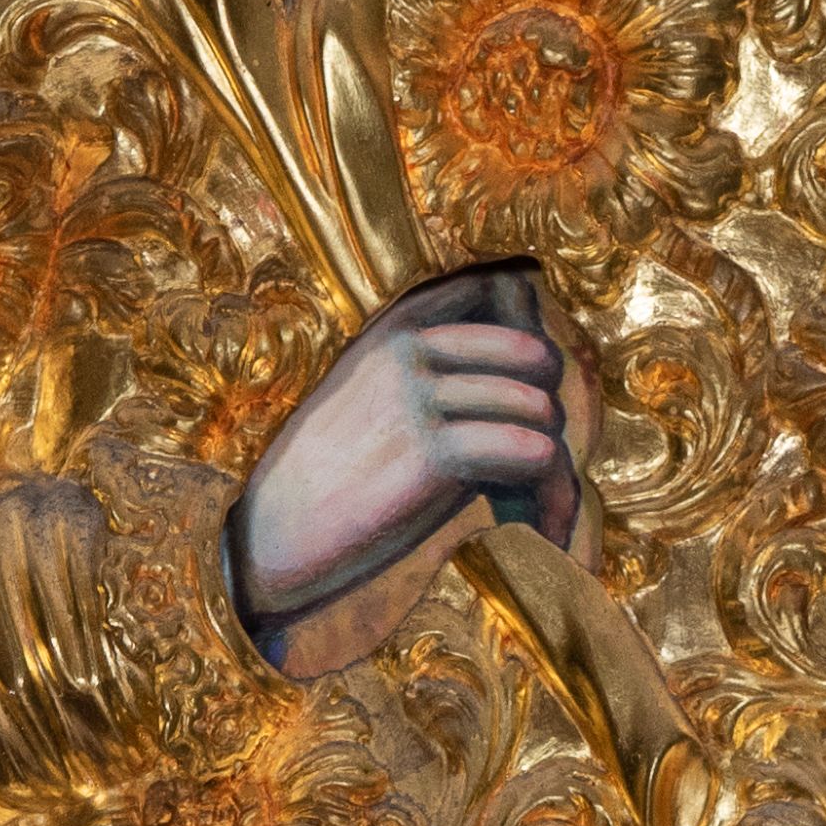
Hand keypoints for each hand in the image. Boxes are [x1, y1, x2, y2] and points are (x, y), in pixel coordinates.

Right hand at [231, 266, 576, 640]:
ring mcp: (421, 398)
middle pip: (534, 355)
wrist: (270, 536)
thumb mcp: (362, 396)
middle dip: (549, 409)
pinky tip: (545, 531)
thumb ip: (421, 371)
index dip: (529, 342)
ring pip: (540, 411)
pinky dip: (552, 500)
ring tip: (544, 510)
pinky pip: (534, 457)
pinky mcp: (434, 453)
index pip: (493, 288)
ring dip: (556, 469)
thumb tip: (507, 372)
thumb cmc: (322, 480)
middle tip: (538, 462)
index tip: (533, 393)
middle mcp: (410, 352)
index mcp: (393, 331)